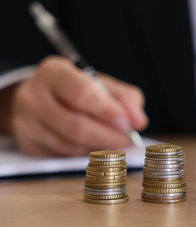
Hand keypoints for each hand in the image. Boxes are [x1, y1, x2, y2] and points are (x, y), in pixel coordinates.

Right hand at [10, 56, 147, 155]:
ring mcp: (25, 121)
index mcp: (54, 71)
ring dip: (97, 147)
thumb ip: (126, 99)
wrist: (42, 97)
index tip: (127, 124)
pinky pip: (61, 155)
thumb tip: (139, 122)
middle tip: (128, 141)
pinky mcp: (26, 142)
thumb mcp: (103, 84)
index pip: (81, 93)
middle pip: (74, 124)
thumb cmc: (78, 89)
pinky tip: (94, 146)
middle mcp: (33, 94)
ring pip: (68, 144)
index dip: (106, 111)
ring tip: (114, 143)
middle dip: (107, 136)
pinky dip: (83, 153)